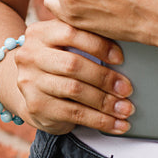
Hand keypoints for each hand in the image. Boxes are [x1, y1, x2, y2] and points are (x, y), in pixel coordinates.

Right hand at [9, 19, 134, 134]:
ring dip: (105, 102)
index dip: (98, 45)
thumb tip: (124, 54)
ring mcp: (30, 82)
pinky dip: (100, 121)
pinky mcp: (37, 107)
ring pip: (75, 90)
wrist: (30, 91)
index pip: (70, 32)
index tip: (120, 58)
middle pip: (73, 64)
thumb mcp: (64, 46)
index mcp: (39, 33)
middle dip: (104, 78)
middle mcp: (30, 56)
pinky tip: (116, 124)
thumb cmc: (57, 63)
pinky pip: (74, 114)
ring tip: (126, 109)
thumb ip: (85, 41)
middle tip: (127, 89)